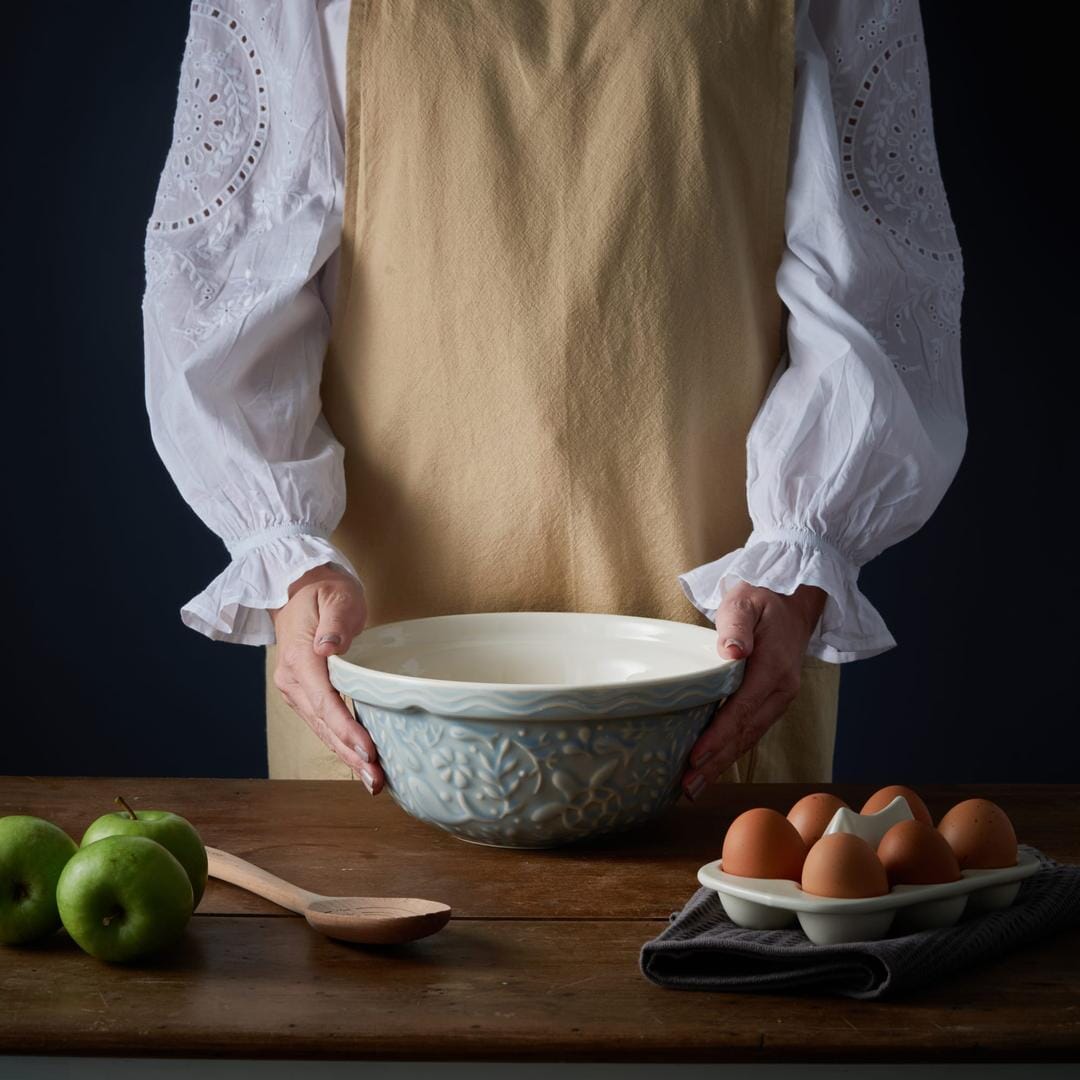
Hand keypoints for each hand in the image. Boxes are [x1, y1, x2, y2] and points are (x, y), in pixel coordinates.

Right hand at [269, 563, 384, 794]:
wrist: (298, 588)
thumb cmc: (324, 590)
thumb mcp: (336, 595)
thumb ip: (335, 623)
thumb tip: (330, 647)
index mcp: (301, 657)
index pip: (325, 701)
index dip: (347, 729)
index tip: (368, 751)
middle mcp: (293, 680)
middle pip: (324, 725)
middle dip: (351, 755)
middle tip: (377, 781)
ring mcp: (296, 690)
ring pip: (323, 730)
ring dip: (347, 756)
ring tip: (374, 781)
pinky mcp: (305, 694)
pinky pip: (324, 724)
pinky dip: (342, 744)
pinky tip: (361, 761)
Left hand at [681, 582, 826, 799]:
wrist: (791, 603)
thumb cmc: (762, 600)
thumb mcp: (746, 602)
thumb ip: (736, 626)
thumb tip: (732, 652)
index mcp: (774, 668)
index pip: (742, 708)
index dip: (719, 735)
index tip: (695, 756)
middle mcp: (781, 690)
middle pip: (745, 733)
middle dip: (716, 762)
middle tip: (687, 787)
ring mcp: (779, 699)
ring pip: (749, 738)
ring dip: (722, 764)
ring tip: (693, 787)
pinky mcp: (771, 703)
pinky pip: (750, 731)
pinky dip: (731, 751)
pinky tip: (712, 766)